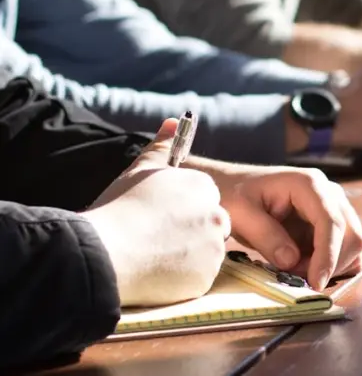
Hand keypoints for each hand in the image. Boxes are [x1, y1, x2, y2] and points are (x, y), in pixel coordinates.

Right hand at [81, 119, 230, 306]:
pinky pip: (198, 278)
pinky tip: (157, 273)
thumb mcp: (140, 171)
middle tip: (158, 239)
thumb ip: (162, 147)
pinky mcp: (206, 279)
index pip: (205, 199)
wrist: (106, 253)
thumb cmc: (119, 208)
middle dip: (191, 232)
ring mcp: (214, 249)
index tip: (161, 218)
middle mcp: (216, 215)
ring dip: (188, 256)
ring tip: (154, 256)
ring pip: (207, 253)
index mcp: (203, 187)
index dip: (182, 210)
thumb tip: (174, 121)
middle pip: (212, 225)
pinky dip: (183, 278)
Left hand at [219, 167, 361, 290]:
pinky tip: (306, 267)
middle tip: (296, 277)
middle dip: (329, 264)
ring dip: (330, 266)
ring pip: (352, 245)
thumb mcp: (240, 213)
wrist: (235, 188)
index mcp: (309, 184)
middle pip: (351, 234)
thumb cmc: (235, 195)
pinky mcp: (332, 224)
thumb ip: (265, 235)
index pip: (331, 221)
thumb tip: (291, 260)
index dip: (328, 255)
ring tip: (295, 269)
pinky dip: (332, 265)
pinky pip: (345, 249)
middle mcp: (329, 193)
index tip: (315, 283)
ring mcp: (334, 208)